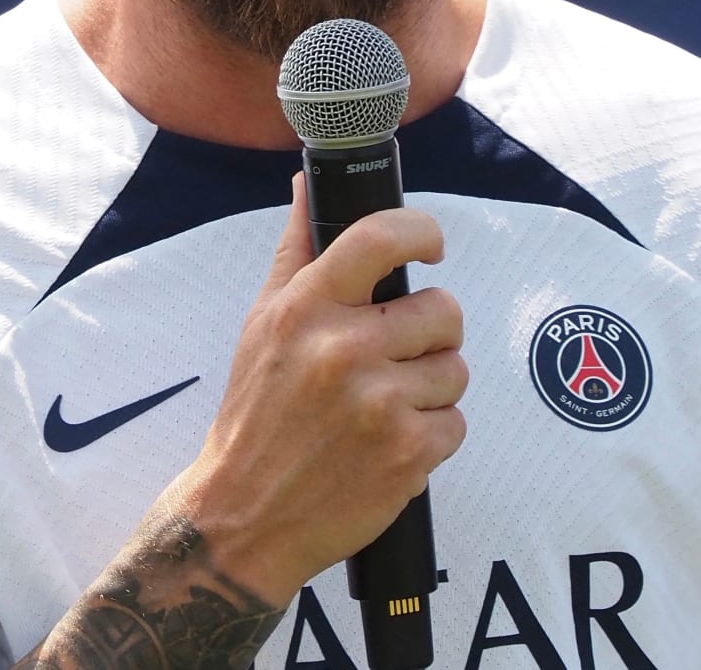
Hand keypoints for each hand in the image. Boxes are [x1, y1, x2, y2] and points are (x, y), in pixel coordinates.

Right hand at [161, 175, 467, 606]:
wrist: (243, 518)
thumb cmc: (255, 415)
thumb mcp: (262, 324)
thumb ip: (295, 250)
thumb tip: (305, 182)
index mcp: (306, 308)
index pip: (381, 236)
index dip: (422, 231)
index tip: (432, 246)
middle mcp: (342, 349)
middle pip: (442, 310)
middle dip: (430, 333)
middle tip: (396, 356)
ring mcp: (379, 404)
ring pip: (456, 369)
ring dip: (432, 388)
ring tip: (386, 406)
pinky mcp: (407, 454)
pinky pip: (457, 423)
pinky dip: (433, 436)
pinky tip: (391, 444)